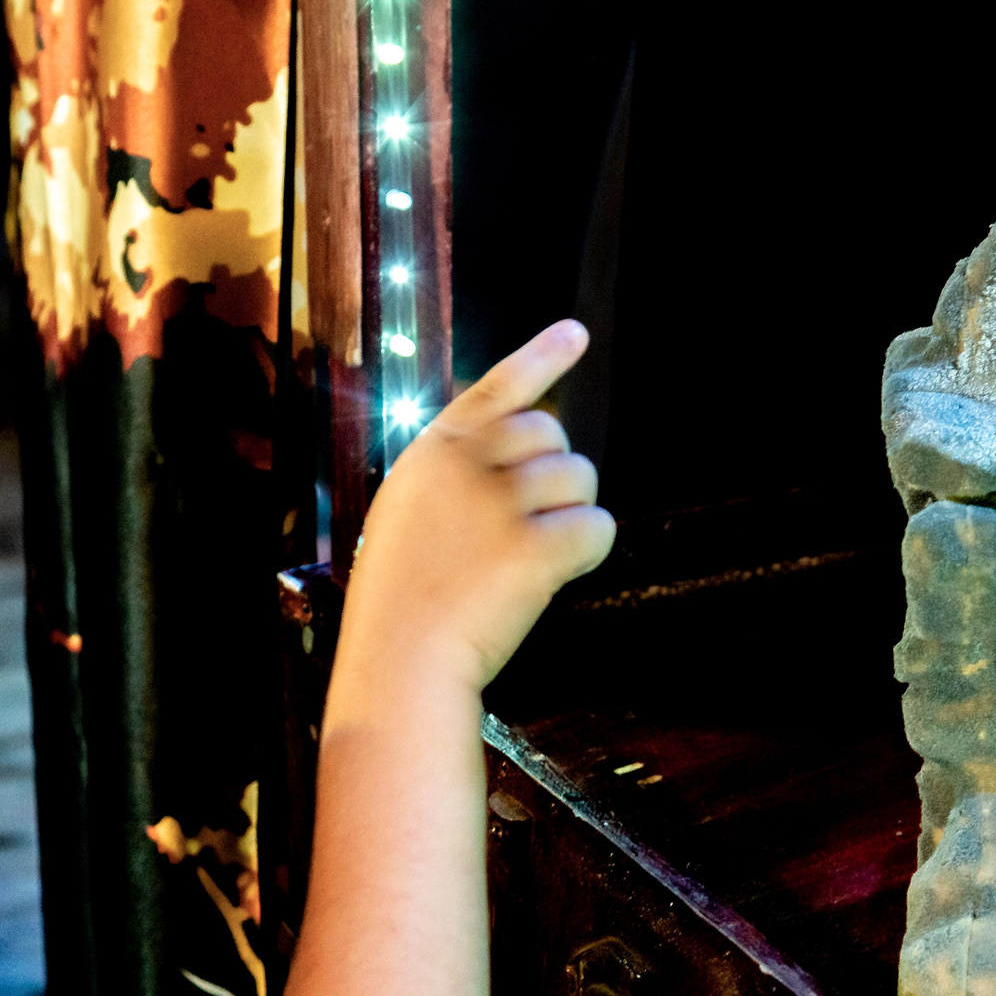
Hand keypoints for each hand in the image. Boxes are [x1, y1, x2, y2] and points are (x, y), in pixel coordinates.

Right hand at [339, 320, 614, 694]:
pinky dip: (587, 554)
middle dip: (555, 479)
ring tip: (526, 561)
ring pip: (581, 480)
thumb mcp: (408, 514)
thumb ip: (454, 475)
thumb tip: (522, 453)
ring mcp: (501, 502)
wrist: (398, 662)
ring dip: (570, 517)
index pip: (497, 387)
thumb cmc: (402, 600)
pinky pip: (597, 529)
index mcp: (432, 451)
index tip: (577, 334)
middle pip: (554, 436)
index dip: (542, 358)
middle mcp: (468, 463)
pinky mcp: (535, 546)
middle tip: (526, 529)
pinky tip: (554, 576)